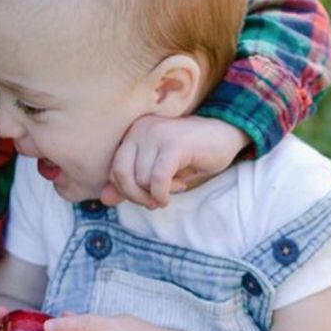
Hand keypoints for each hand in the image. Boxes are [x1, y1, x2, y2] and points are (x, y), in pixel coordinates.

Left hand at [100, 115, 248, 207]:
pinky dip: (163, 193)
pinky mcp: (174, 144)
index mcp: (133, 133)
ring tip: (176, 186)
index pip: (115, 170)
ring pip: (142, 179)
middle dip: (138, 196)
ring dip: (159, 192)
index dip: (128, 191)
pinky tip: (178, 189)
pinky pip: (157, 179)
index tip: (149, 195)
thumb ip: (131, 183)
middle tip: (156, 201)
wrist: (226, 134)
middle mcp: (140, 129)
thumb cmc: (191, 154)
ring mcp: (156, 134)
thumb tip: (104, 200)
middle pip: (122, 175)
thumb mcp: (157, 170)